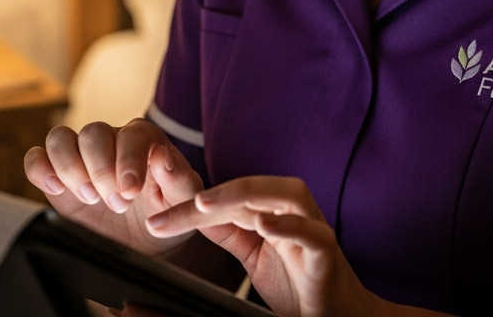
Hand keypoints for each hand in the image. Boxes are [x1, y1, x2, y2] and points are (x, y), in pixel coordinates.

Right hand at [24, 119, 202, 256]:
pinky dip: (40, 169)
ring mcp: (81, 156)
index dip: (129, 159)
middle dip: (102, 171)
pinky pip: (37, 158)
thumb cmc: (168, 214)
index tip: (130, 190)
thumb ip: (179, 177)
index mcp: (145, 140)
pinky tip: (55, 190)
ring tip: (89, 198)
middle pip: (93, 133)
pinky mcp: (58, 175)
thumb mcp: (184, 201)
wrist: (144, 242)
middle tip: (118, 204)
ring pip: (60, 138)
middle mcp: (111, 140)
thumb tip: (163, 156)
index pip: (133, 134)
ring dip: (70, 168)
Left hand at [143, 175, 384, 316]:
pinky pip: (313, 234)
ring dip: (245, 193)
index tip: (154, 223)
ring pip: (286, 194)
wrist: (338, 316)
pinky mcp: (327, 253)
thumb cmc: (299, 284)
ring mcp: (313, 230)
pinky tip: (264, 224)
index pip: (227, 199)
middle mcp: (293, 213)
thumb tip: (188, 212)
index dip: (190, 207)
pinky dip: (290, 225)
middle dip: (211, 195)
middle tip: (173, 208)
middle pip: (251, 188)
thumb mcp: (252, 257)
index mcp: (273, 210)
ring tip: (207, 204)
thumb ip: (227, 231)